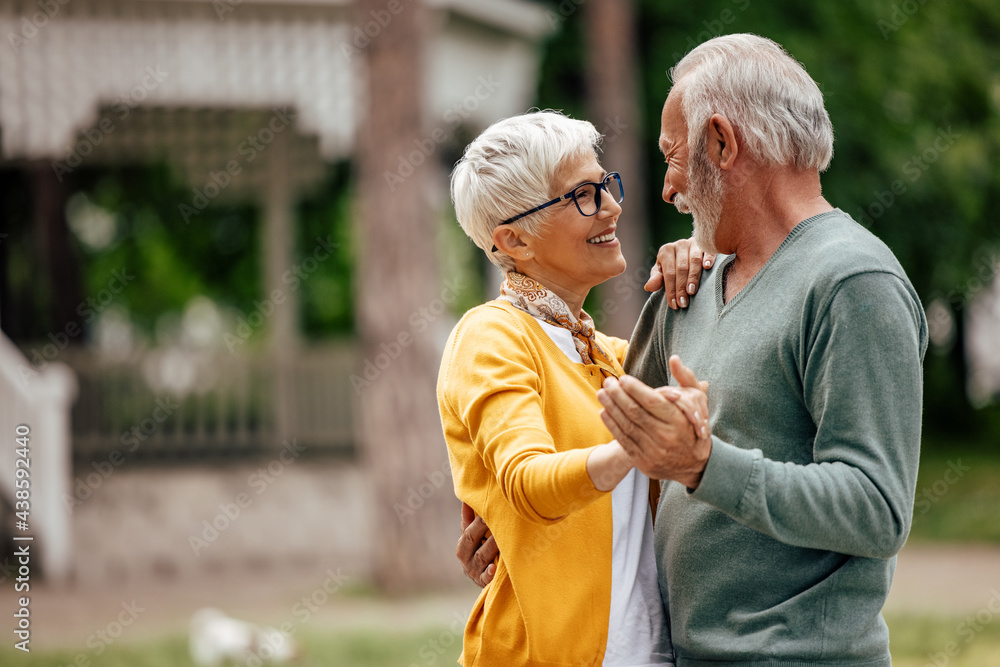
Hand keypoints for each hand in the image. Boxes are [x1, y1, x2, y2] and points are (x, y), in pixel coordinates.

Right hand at [457, 502, 497, 586]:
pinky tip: (494, 567)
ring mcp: (473, 570)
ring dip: (491, 545)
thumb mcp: (474, 537)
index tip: (490, 507)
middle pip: (472, 539)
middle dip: (483, 526)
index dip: (478, 519)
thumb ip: (469, 519)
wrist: (485, 580)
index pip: (468, 529)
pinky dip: (489, 573)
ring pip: (482, 556)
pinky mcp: (482, 582)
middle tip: (498, 516)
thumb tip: (467, 498)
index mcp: (463, 545)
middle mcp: (465, 557)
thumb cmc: (481, 552)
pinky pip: (485, 578)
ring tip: (502, 536)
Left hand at [597, 370, 710, 487]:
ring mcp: (654, 451)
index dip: (634, 389)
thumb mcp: (698, 401)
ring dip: (611, 408)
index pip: (652, 401)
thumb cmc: (693, 426)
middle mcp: (666, 437)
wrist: (695, 466)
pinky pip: (624, 441)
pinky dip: (612, 426)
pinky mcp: (644, 462)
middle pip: (636, 412)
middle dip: (618, 395)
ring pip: (627, 426)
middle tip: (608, 382)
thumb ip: (686, 378)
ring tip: (601, 394)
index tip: (623, 378)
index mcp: (679, 421)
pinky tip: (604, 412)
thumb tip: (673, 358)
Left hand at [644, 237, 716, 309]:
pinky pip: (708, 251)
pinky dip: (708, 258)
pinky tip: (708, 267)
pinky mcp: (706, 244)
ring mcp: (693, 243)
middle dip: (681, 287)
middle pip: (681, 268)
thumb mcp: (662, 271)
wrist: (687, 251)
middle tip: (683, 303)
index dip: (671, 289)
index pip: (668, 272)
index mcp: (666, 251)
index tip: (674, 304)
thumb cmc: (673, 265)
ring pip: (694, 260)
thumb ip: (656, 279)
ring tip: (692, 291)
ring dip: (693, 277)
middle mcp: (679, 245)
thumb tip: (648, 287)